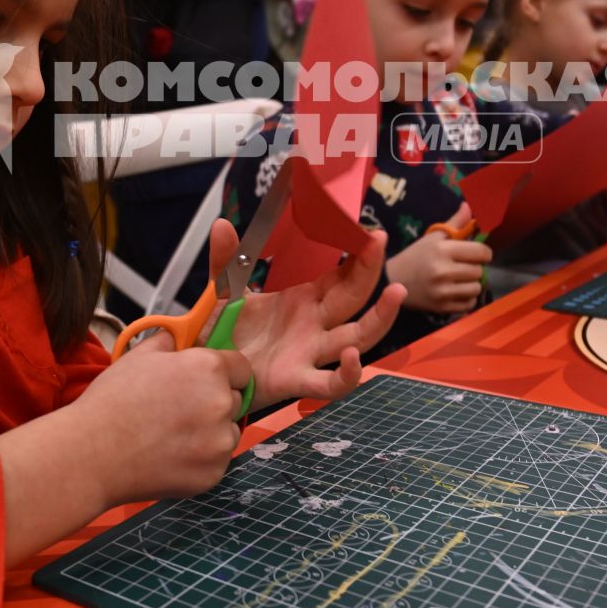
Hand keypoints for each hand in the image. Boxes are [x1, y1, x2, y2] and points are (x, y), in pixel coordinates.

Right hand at [73, 333, 251, 504]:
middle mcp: (221, 403)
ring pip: (227, 432)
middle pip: (235, 399)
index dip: (223, 372)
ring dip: (209, 432)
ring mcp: (219, 442)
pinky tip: (169, 454)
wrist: (92, 454)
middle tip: (180, 410)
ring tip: (171, 434)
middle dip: (214, 402)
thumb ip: (169, 341)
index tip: (207, 381)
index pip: (240, 367)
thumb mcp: (139, 356)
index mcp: (208, 368)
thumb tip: (180, 337)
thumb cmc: (112, 404)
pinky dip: (200, 459)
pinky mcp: (213, 473)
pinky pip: (216, 461)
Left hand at [218, 222, 405, 406]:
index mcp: (302, 299)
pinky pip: (332, 383)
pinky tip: (352, 356)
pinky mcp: (297, 380)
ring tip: (395, 292)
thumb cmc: (224, 334)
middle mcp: (313, 323)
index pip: (339, 273)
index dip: (355, 252)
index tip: (365, 229)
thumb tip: (222, 224)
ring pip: (358, 336)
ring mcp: (310, 352)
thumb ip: (226, 261)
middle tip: (379, 239)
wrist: (211, 371)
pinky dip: (348, 374)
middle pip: (353, 296)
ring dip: (380, 316)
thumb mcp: (223, 293)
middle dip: (370, 269)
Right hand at [384, 203, 490, 315]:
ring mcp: (443, 292)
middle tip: (463, 266)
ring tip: (460, 280)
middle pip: (479, 271)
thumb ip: (454, 223)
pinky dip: (467, 298)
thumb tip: (469, 206)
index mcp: (442, 250)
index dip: (483, 252)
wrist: (391, 282)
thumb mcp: (432, 237)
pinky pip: (469, 304)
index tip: (476, 254)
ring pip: (476, 288)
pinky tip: (456, 291)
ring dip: (472, 284)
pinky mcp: (442, 308)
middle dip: (474, 268)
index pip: (481, 252)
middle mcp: (443, 271)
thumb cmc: (414, 256)